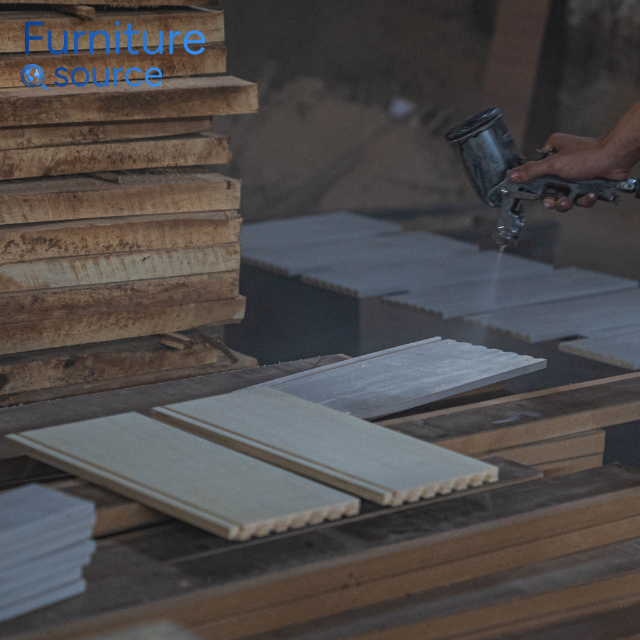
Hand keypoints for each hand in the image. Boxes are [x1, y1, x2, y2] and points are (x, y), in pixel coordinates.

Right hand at [508, 133, 628, 211]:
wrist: (616, 158)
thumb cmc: (587, 155)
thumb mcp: (553, 164)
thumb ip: (531, 171)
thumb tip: (511, 175)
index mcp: (552, 151)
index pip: (535, 171)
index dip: (534, 186)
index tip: (534, 194)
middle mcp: (562, 162)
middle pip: (549, 188)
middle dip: (553, 198)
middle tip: (554, 201)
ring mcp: (575, 174)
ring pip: (564, 196)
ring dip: (567, 202)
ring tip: (571, 201)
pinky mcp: (587, 184)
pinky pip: (579, 198)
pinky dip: (583, 199)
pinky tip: (589, 195)